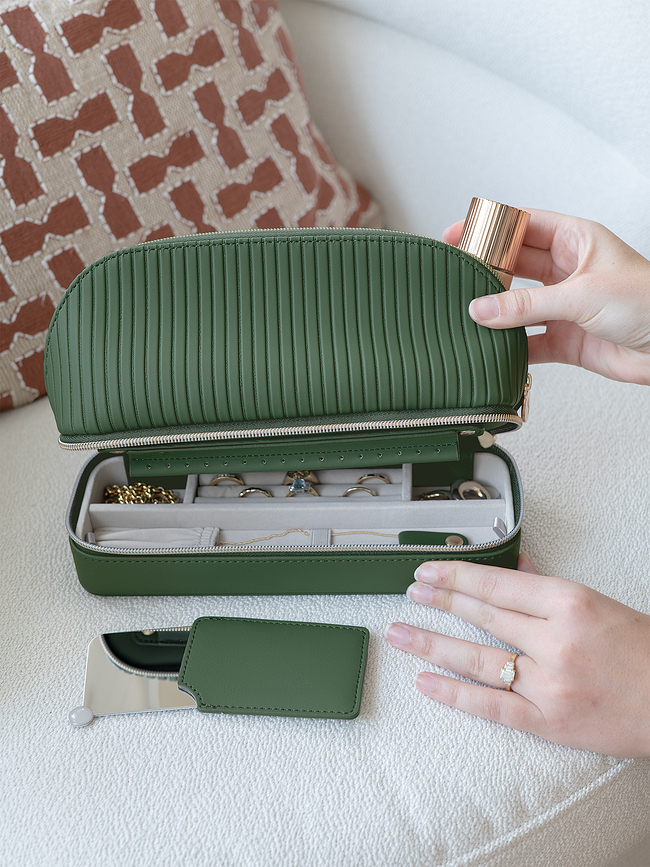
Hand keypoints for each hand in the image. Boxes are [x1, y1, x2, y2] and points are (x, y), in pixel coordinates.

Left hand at [386, 554, 649, 756]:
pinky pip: (492, 706)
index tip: (428, 571)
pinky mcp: (548, 722)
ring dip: (432, 643)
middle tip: (410, 593)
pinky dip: (454, 694)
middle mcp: (555, 640)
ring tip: (399, 633)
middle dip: (440, 601)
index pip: (497, 583)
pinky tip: (425, 682)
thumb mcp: (597, 604)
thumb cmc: (643, 651)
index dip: (456, 575)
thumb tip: (514, 563)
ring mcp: (549, 683)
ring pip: (477, 658)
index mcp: (569, 603)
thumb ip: (548, 585)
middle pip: (482, 614)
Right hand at [443, 209, 649, 384]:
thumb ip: (526, 304)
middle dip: (486, 269)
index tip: (457, 234)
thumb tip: (483, 308)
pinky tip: (495, 348)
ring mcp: (565, 305)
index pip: (521, 225)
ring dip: (496, 311)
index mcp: (576, 240)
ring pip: (517, 304)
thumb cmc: (649, 303)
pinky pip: (528, 341)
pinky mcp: (566, 339)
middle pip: (514, 264)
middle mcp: (568, 270)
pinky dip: (511, 347)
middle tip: (457, 276)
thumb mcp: (581, 295)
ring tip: (469, 313)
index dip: (488, 227)